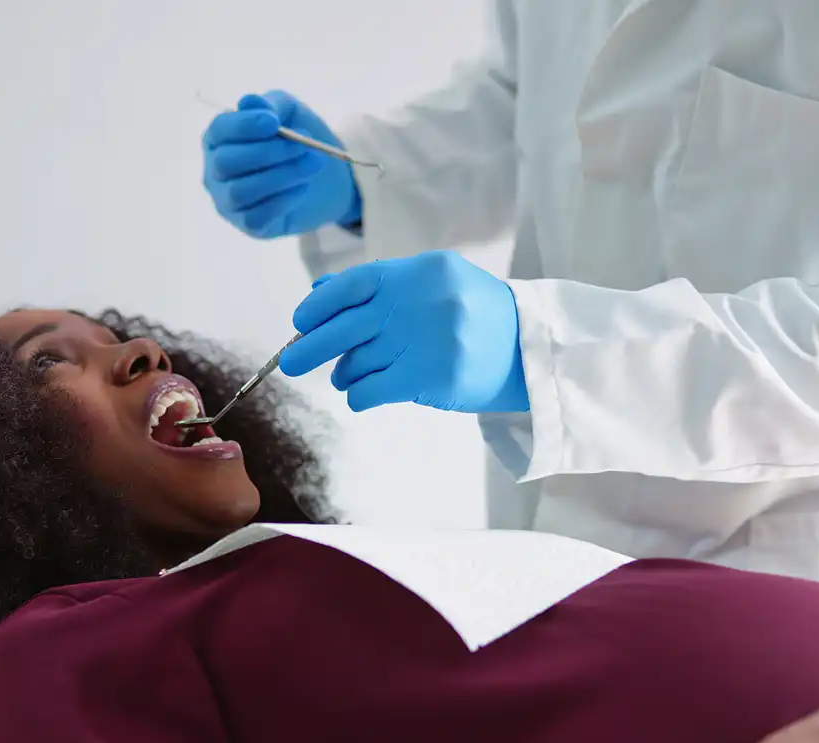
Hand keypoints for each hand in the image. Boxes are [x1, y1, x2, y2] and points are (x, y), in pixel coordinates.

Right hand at [202, 92, 360, 238]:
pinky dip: (284, 200)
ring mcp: (229, 201)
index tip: (274, 122)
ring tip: (312, 164)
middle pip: (226, 163)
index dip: (243, 125)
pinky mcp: (249, 225)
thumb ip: (270, 105)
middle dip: (268, 153)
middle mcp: (216, 171)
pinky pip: (257, 216)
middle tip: (304, 146)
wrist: (327, 177)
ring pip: (241, 191)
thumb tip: (248, 102)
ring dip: (282, 176)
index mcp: (220, 138)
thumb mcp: (290, 113)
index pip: (219, 130)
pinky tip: (303, 187)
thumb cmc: (298, 139)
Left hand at [282, 250, 526, 412]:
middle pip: (346, 327)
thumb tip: (318, 292)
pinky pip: (372, 390)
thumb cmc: (471, 313)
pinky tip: (364, 393)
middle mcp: (423, 301)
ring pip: (358, 362)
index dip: (319, 305)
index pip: (354, 283)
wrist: (527, 348)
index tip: (300, 322)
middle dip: (310, 347)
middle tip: (290, 363)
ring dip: (345, 373)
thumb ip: (378, 285)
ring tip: (350, 375)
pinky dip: (359, 395)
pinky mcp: (432, 378)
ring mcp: (428, 341)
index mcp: (420, 271)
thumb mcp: (431, 283)